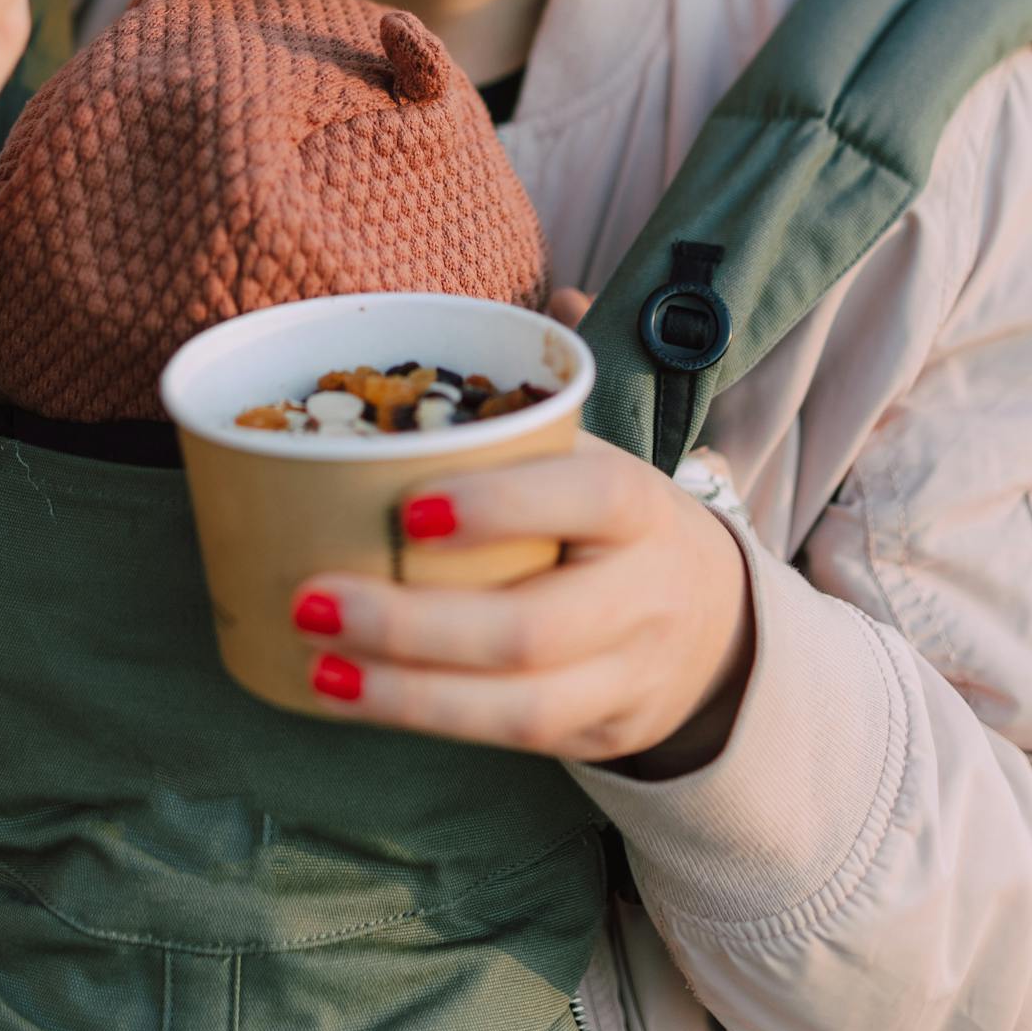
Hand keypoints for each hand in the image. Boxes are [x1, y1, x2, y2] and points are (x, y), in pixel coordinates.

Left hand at [289, 430, 755, 774]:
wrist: (719, 630)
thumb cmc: (614, 527)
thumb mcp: (600, 458)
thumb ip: (552, 401)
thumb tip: (553, 290)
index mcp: (643, 509)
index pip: (591, 500)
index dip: (504, 505)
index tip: (410, 508)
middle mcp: (643, 598)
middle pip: (535, 626)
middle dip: (414, 623)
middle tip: (312, 597)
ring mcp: (623, 678)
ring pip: (519, 706)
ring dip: (405, 691)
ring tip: (317, 662)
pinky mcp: (595, 736)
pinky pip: (507, 739)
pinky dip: (419, 719)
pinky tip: (346, 695)